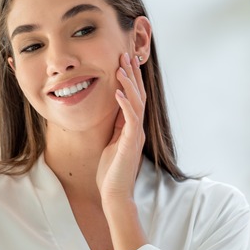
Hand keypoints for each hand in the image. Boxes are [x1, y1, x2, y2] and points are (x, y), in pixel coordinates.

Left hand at [96, 52, 146, 203]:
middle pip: (138, 95)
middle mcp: (137, 129)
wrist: (115, 194)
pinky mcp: (131, 144)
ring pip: (137, 103)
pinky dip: (124, 104)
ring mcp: (136, 136)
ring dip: (129, 84)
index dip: (131, 79)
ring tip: (121, 68)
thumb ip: (115, 127)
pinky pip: (130, 119)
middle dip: (132, 75)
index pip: (134, 98)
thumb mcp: (111, 143)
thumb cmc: (110, 172)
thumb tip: (113, 110)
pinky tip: (117, 91)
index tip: (125, 61)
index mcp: (131, 128)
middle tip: (126, 55)